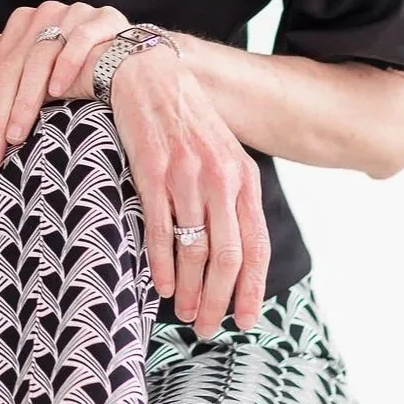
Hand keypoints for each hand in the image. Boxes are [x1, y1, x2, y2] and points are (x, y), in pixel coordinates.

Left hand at [0, 0, 131, 168]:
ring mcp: (76, 13)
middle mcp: (47, 13)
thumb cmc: (76, 64)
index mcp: (24, 22)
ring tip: (17, 134)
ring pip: (40, 57)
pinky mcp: (105, 19)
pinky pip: (80, 40)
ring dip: (27, 99)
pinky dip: (67, 65)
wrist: (131, 54)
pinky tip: (58, 92)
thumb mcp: (30, 63)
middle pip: (12, 68)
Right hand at [109, 49, 271, 337]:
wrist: (148, 74)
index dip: (251, 289)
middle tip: (207, 328)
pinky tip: (161, 286)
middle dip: (218, 300)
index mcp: (243, 176)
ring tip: (183, 313)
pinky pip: (161, 230)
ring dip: (189, 290)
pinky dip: (161, 265)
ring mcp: (187, 175)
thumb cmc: (186, 118)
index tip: (244, 320)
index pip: (255, 245)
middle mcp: (220, 178)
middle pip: (227, 256)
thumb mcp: (222, 152)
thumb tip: (235, 249)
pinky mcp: (153, 171)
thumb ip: (232, 194)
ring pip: (194, 250)